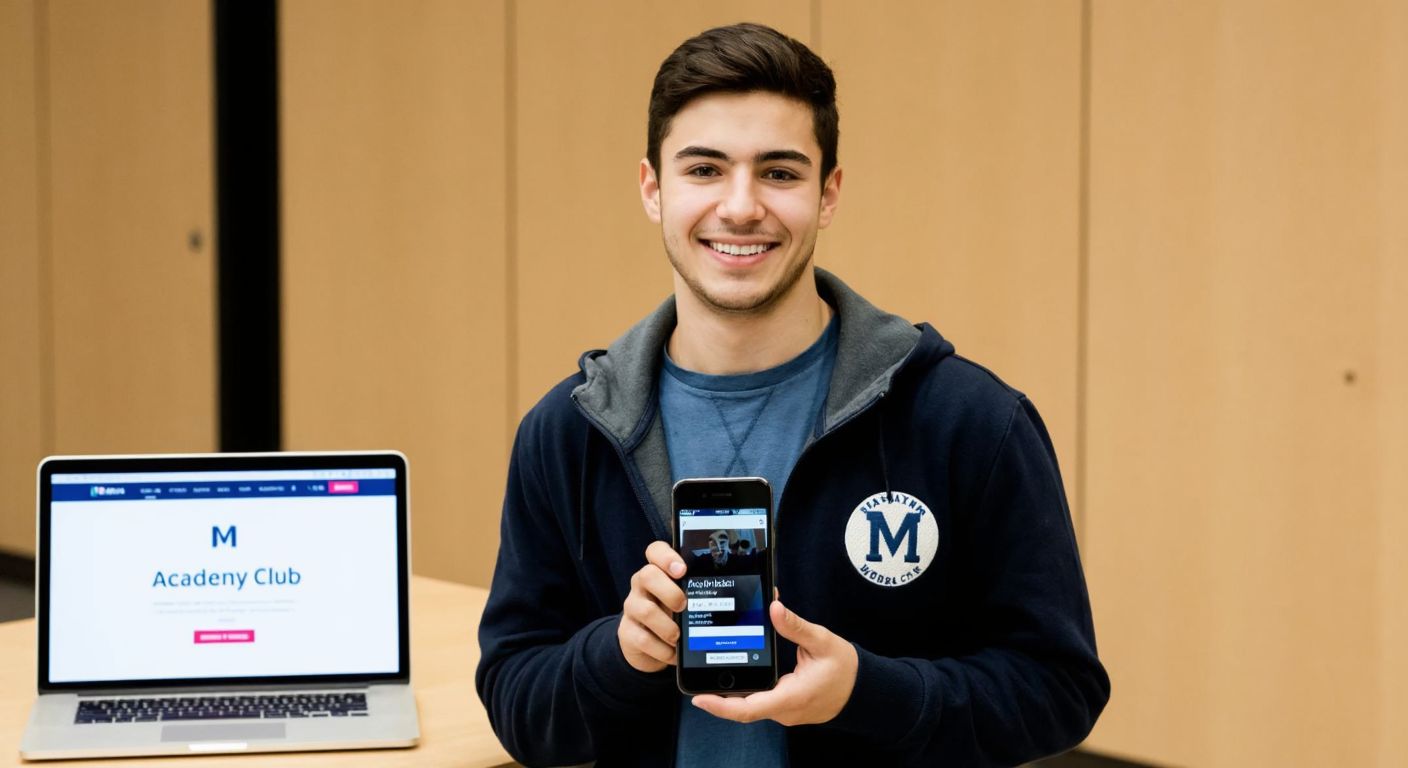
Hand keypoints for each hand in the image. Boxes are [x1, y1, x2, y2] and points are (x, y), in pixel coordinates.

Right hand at [617, 540, 686, 672]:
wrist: (646, 645)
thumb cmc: (672, 615)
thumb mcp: (684, 600)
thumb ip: (696, 592)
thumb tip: (727, 598)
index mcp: (658, 571)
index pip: (655, 550)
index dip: (667, 556)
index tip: (682, 569)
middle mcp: (642, 585)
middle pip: (647, 574)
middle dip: (669, 591)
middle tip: (683, 605)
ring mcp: (632, 608)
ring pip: (645, 610)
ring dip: (667, 626)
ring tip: (679, 637)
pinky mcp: (627, 632)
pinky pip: (643, 639)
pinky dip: (662, 649)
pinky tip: (673, 653)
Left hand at [691, 599, 857, 725]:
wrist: (865, 689)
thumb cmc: (846, 669)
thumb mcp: (822, 641)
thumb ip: (795, 626)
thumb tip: (774, 607)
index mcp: (791, 697)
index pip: (748, 709)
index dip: (720, 706)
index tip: (699, 699)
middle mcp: (785, 710)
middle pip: (744, 708)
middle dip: (718, 696)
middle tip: (696, 677)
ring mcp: (786, 711)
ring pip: (752, 706)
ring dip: (732, 694)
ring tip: (711, 674)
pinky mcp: (787, 706)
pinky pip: (762, 701)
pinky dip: (747, 690)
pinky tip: (737, 673)